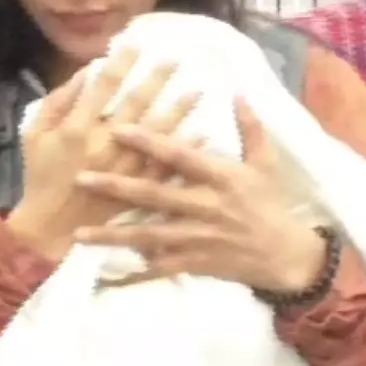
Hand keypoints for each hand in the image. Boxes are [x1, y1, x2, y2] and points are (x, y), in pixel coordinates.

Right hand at [5, 48, 198, 261]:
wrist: (50, 228)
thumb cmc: (40, 176)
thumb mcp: (36, 134)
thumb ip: (59, 101)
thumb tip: (86, 73)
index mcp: (78, 128)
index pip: (104, 86)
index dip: (122, 62)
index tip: (136, 44)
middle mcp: (106, 143)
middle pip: (137, 104)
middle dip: (157, 79)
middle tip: (176, 60)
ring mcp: (126, 168)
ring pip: (159, 132)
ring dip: (180, 110)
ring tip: (198, 91)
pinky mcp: (138, 190)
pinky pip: (168, 165)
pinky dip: (186, 150)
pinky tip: (203, 134)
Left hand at [74, 97, 326, 293]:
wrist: (286, 256)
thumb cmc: (272, 204)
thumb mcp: (266, 162)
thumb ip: (250, 127)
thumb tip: (238, 91)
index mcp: (221, 177)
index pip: (179, 156)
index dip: (148, 141)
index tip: (117, 127)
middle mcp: (205, 207)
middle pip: (154, 195)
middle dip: (115, 187)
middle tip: (80, 178)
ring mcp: (197, 238)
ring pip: (148, 235)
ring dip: (112, 235)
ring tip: (79, 233)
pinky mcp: (195, 263)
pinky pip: (158, 268)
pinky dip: (132, 273)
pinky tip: (104, 273)